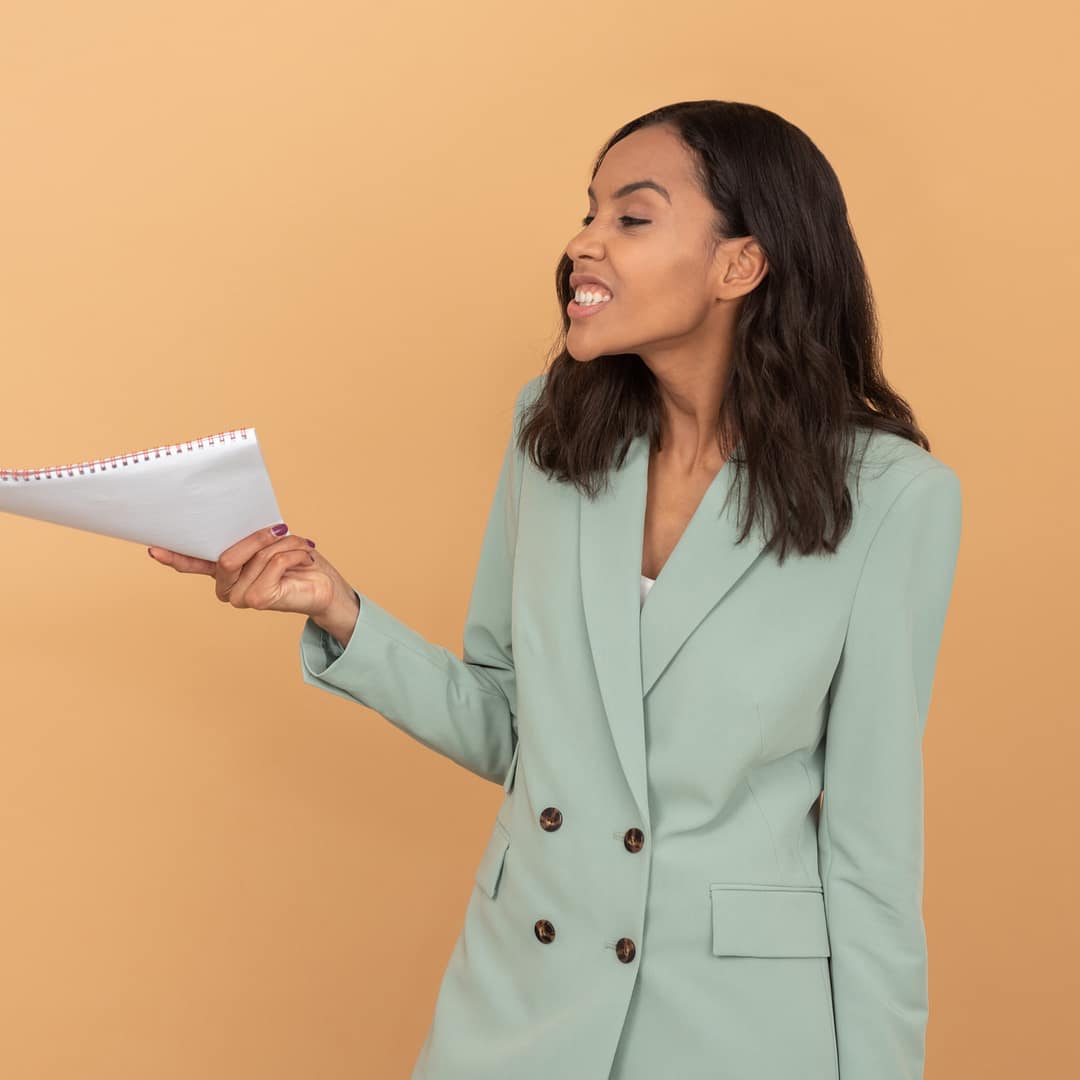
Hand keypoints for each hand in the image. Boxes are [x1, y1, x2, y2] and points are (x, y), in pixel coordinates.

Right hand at [148, 525, 351, 622]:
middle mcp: (226, 588)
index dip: (173, 556)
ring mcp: (240, 597)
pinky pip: (270, 564)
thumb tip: (232, 516)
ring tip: (299, 546)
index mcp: (225, 571)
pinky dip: (291, 554)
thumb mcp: (270, 541)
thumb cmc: (298, 561)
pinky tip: (303, 557)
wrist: (326, 586)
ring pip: (251, 558)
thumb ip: (248, 534)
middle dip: (257, 539)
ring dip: (282, 545)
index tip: (153, 547)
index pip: (192, 564)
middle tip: (280, 529)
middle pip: (226, 556)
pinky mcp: (258, 600)